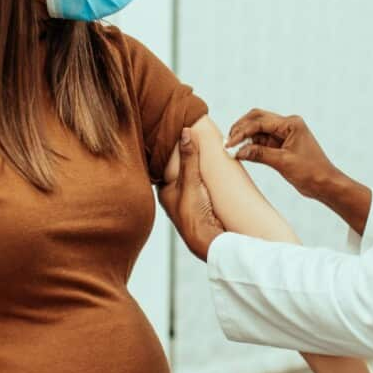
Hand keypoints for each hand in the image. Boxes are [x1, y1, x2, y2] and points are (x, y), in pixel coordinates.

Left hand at [157, 128, 224, 260]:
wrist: (207, 241)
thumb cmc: (193, 214)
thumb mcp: (191, 181)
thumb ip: (189, 158)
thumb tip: (185, 132)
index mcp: (164, 190)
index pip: (162, 165)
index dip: (168, 151)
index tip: (173, 135)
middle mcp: (172, 197)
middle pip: (175, 172)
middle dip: (181, 159)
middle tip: (189, 140)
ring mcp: (184, 202)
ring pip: (187, 180)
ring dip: (193, 169)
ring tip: (201, 151)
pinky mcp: (198, 207)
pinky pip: (198, 187)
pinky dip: (202, 179)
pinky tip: (210, 173)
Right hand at [226, 109, 339, 199]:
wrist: (325, 184)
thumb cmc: (311, 172)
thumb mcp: (283, 162)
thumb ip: (259, 154)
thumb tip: (238, 151)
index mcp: (291, 124)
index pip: (260, 122)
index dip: (242, 131)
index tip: (230, 143)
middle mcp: (287, 125)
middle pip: (257, 119)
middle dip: (241, 128)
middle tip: (228, 141)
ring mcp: (284, 134)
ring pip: (258, 130)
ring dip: (245, 137)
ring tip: (232, 148)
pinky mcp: (281, 145)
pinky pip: (262, 141)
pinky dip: (251, 145)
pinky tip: (242, 152)